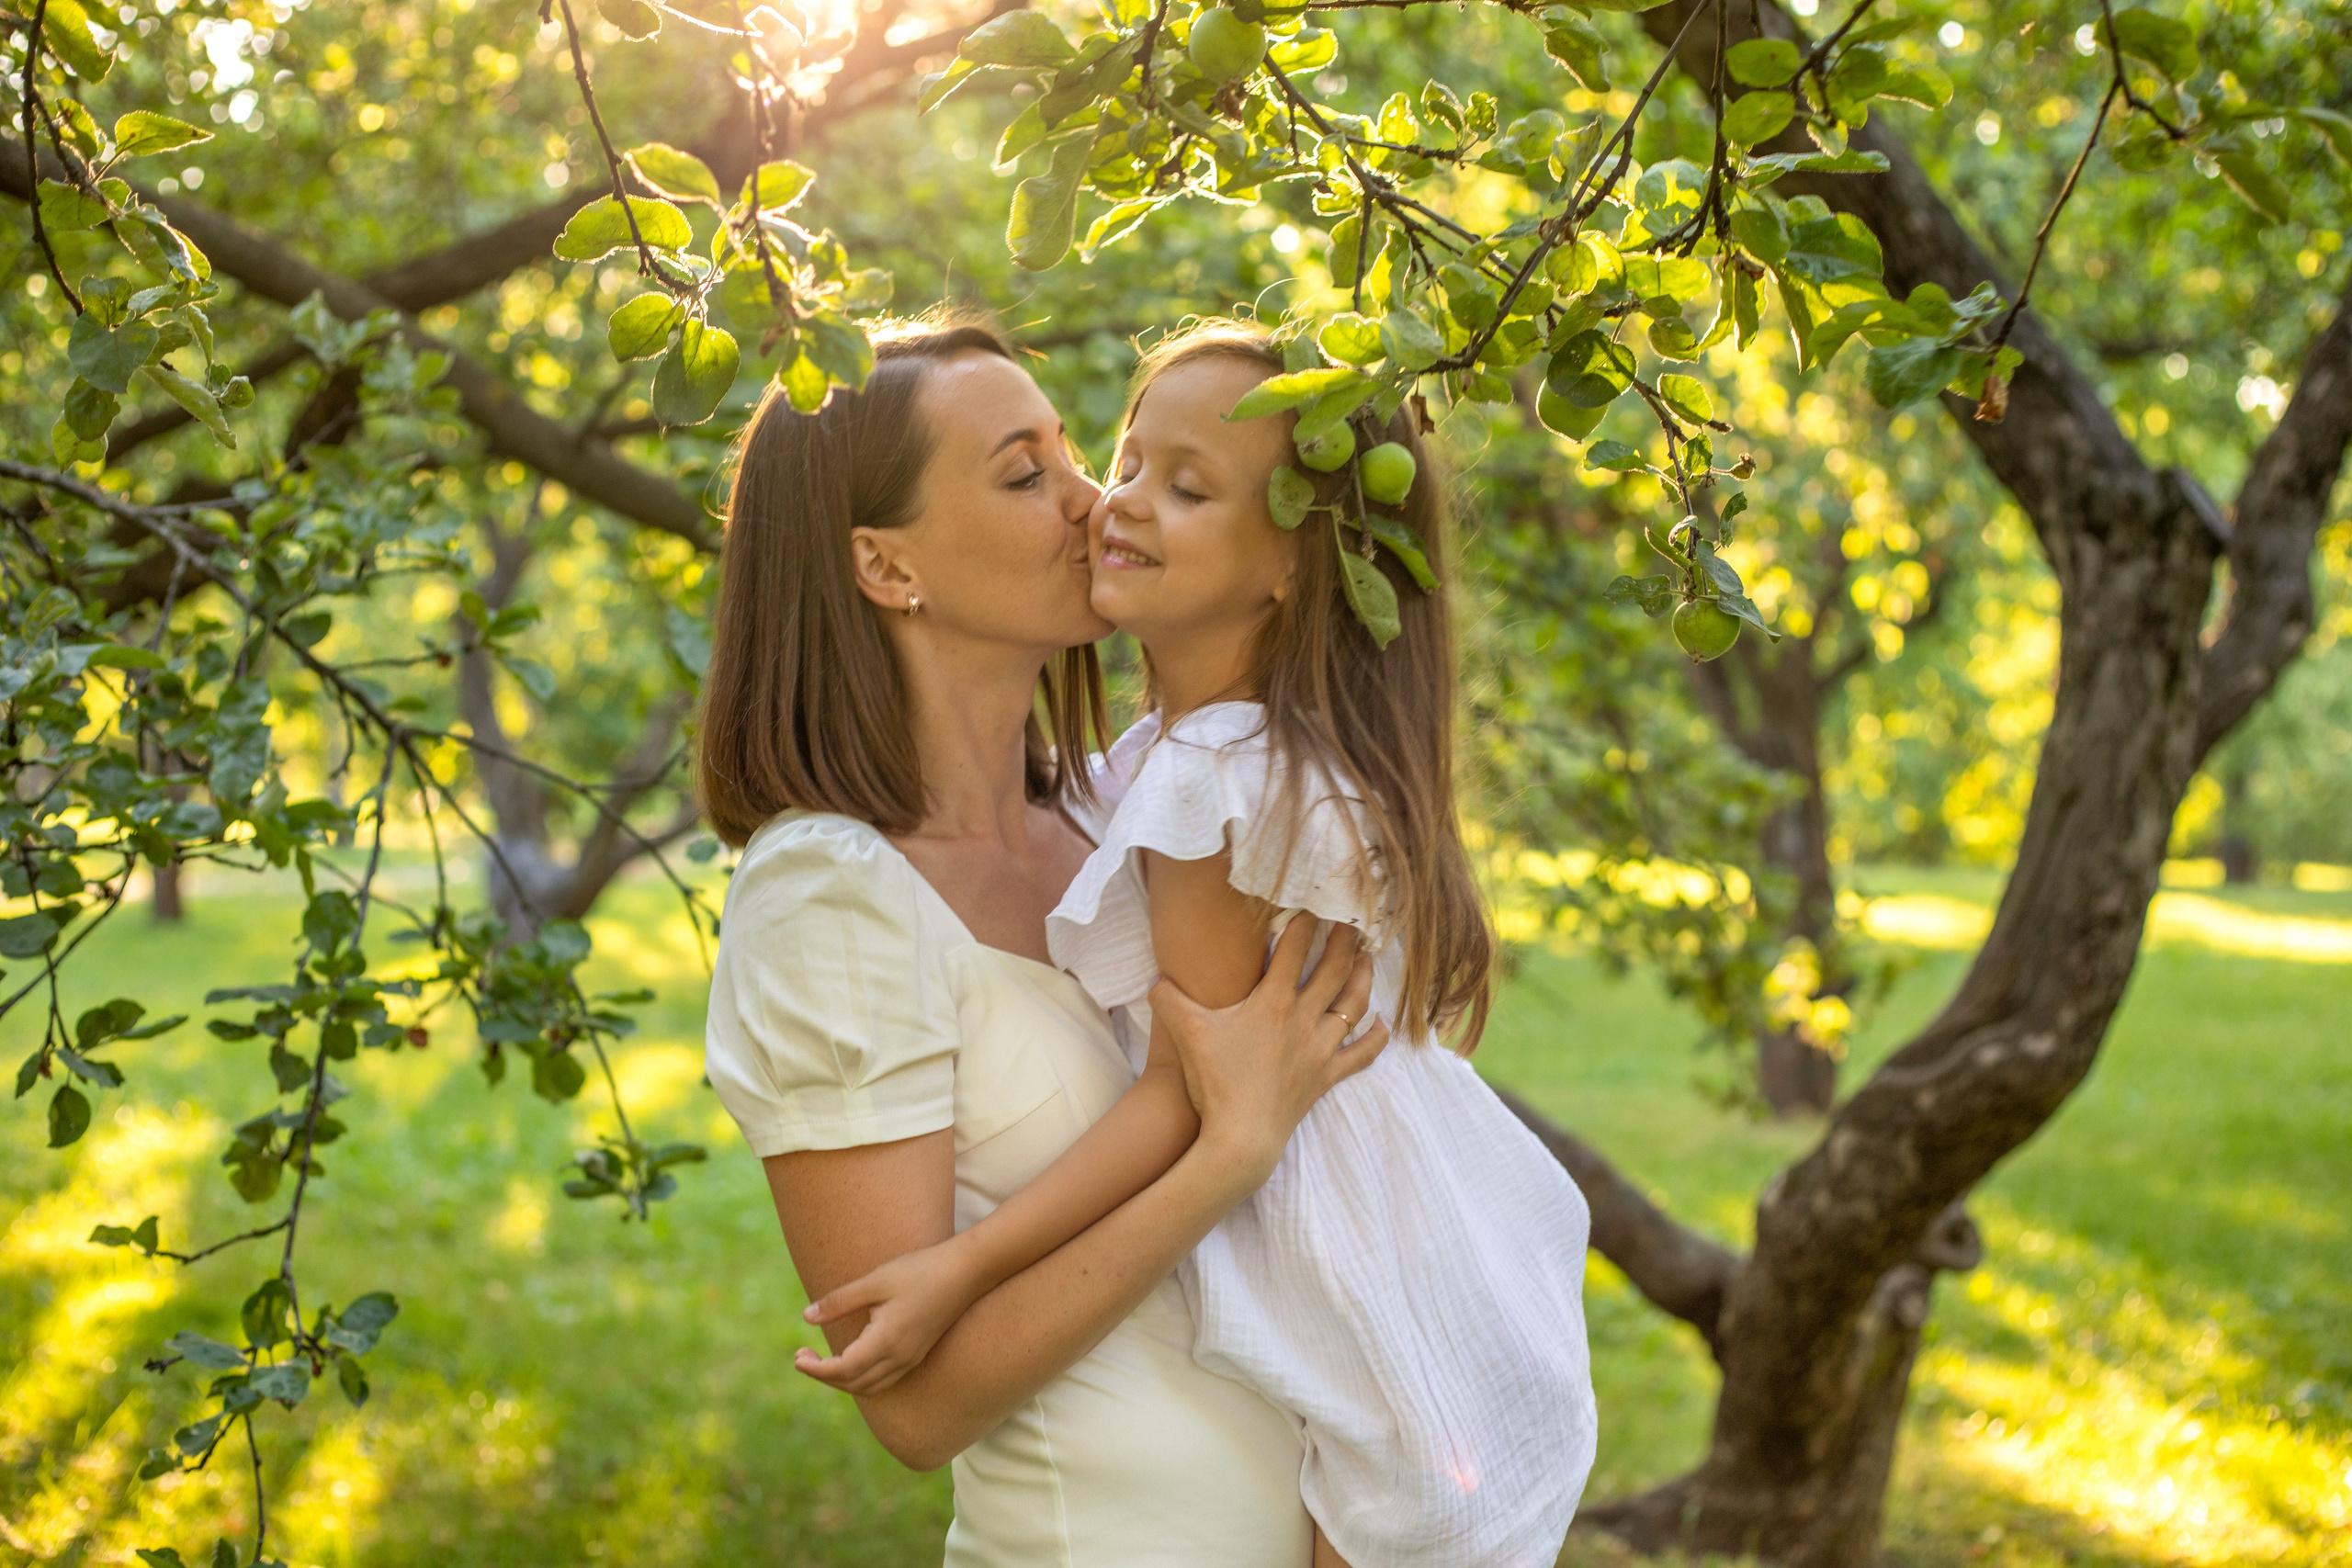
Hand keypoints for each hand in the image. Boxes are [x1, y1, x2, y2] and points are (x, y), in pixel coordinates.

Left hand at [795, 1234, 985, 1396]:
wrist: (967, 1271)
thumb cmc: (920, 1270)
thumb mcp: (875, 1281)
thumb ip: (840, 1301)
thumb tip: (807, 1317)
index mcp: (886, 1341)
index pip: (843, 1370)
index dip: (817, 1369)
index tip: (797, 1358)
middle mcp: (900, 1357)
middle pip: (854, 1384)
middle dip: (825, 1376)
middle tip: (802, 1356)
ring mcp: (912, 1358)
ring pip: (870, 1387)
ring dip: (844, 1380)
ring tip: (823, 1361)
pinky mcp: (919, 1353)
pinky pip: (885, 1379)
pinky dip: (863, 1378)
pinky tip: (853, 1359)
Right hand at [1149, 919, 1387, 1192]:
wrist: (1242, 1137)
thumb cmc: (1216, 1083)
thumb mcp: (1186, 1034)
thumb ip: (1168, 1000)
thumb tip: (1155, 979)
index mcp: (1273, 1002)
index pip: (1294, 949)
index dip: (1303, 922)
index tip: (1310, 904)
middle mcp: (1303, 1019)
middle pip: (1333, 969)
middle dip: (1343, 940)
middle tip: (1350, 921)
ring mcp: (1319, 1048)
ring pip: (1353, 1004)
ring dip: (1363, 977)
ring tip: (1366, 958)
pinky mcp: (1326, 1076)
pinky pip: (1361, 1054)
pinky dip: (1375, 1037)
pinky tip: (1382, 1024)